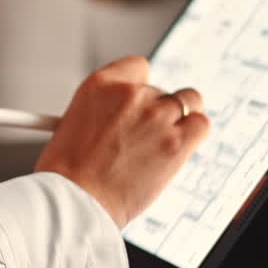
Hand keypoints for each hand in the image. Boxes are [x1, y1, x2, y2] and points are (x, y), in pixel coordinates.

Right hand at [35, 56, 210, 226]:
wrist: (74, 200)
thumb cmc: (67, 173)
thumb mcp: (71, 123)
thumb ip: (105, 112)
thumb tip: (126, 117)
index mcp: (100, 85)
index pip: (138, 66)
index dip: (141, 86)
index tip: (141, 100)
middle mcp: (131, 94)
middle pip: (162, 89)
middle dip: (156, 111)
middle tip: (146, 135)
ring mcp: (156, 116)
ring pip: (189, 101)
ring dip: (181, 118)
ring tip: (166, 140)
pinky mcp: (176, 142)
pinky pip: (201, 124)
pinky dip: (195, 133)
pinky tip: (180, 147)